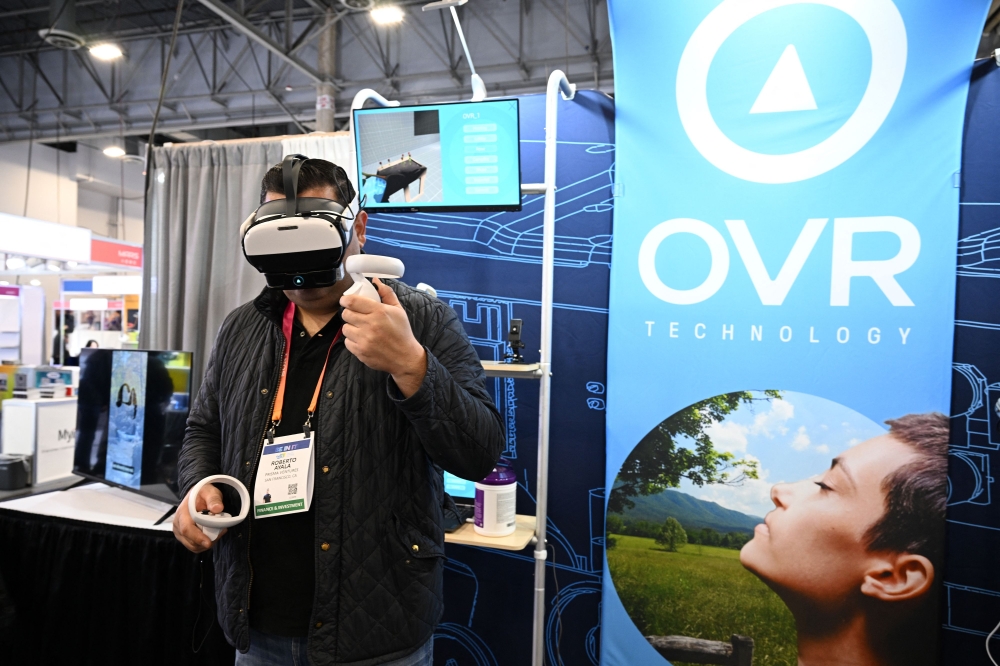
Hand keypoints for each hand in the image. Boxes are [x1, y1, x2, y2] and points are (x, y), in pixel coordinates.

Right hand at [173, 483, 226, 552]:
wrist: (195, 496)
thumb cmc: (202, 494)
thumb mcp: (210, 492)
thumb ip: (213, 499)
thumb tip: (218, 508)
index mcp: (182, 513)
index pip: (186, 529)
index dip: (197, 537)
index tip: (209, 542)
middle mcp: (177, 525)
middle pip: (191, 541)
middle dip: (208, 540)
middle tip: (222, 530)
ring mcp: (179, 532)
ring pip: (193, 546)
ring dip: (207, 543)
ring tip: (219, 531)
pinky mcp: (183, 537)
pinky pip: (194, 546)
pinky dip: (204, 544)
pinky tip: (213, 535)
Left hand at [341, 278, 426, 397]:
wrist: (405, 357)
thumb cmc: (402, 332)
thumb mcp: (398, 310)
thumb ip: (386, 294)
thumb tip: (375, 280)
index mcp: (379, 312)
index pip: (352, 301)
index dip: (345, 300)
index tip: (345, 301)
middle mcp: (370, 325)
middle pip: (346, 314)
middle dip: (349, 313)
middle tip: (356, 316)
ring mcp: (364, 340)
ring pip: (345, 328)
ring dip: (351, 327)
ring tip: (360, 329)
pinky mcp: (360, 352)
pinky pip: (347, 342)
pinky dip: (353, 340)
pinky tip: (362, 340)